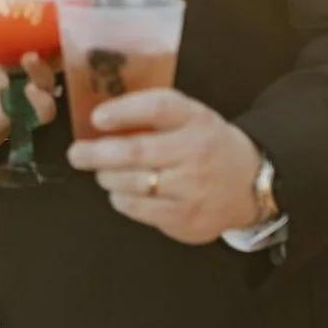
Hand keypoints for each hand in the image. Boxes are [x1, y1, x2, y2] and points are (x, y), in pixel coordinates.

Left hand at [0, 9, 58, 153]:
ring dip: (44, 69)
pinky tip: (30, 91)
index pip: (40, 29)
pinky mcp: (26, 112)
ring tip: (30, 58)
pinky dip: (41, 102)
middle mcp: (27, 65)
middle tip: (49, 27)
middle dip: (56, 41)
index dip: (52, 19)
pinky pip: (43, 110)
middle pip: (54, 52)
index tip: (52, 4)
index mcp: (14, 44)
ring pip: (50, 79)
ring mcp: (29, 88)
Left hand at [66, 88, 262, 244]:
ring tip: (103, 173)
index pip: (158, 108)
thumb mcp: (191, 117)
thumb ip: (153, 113)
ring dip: (108, 177)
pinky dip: (122, 200)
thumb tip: (100, 119)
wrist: (250, 183)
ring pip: (133, 183)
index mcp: (196, 119)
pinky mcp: (185, 218)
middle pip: (136, 151)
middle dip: (97, 153)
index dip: (124, 111)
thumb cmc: (207, 145)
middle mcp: (195, 152)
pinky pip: (140, 210)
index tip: (97, 118)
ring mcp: (192, 189)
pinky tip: (121, 192)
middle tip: (77, 153)